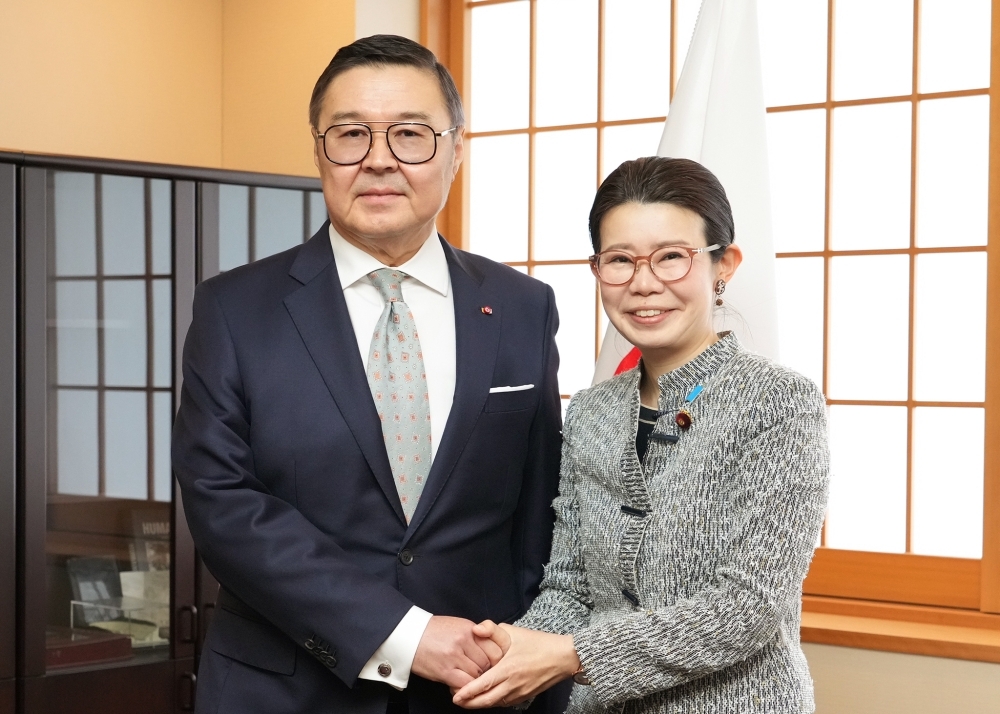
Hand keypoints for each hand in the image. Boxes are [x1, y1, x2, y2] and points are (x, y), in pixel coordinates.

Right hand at [411, 616, 504, 689]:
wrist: (408, 635)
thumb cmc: (431, 631)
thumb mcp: (457, 626)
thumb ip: (474, 637)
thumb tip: (489, 652)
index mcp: (469, 629)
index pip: (495, 649)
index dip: (495, 660)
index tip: (491, 665)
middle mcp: (464, 640)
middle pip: (487, 663)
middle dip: (484, 671)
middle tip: (478, 673)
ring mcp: (454, 655)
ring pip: (477, 675)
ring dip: (473, 679)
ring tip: (465, 677)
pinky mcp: (444, 670)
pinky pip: (464, 684)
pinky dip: (465, 687)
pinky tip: (459, 684)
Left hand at [452, 624, 579, 707]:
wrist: (563, 657)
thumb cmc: (538, 643)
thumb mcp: (514, 632)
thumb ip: (492, 629)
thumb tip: (475, 629)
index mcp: (508, 669)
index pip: (482, 686)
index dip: (467, 693)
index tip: (454, 695)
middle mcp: (512, 685)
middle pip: (486, 701)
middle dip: (469, 703)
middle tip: (456, 700)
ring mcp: (519, 693)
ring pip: (495, 704)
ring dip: (480, 704)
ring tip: (467, 700)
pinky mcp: (525, 696)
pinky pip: (505, 703)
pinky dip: (493, 702)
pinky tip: (486, 698)